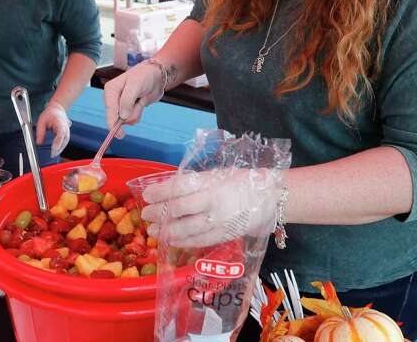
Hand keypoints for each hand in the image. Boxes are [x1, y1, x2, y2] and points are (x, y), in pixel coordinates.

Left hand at [36, 101, 69, 157]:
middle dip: (58, 148)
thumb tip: (39, 143)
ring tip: (53, 155)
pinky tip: (56, 151)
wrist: (57, 110)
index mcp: (60, 123)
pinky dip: (60, 147)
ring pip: (65, 142)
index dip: (57, 143)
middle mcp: (65, 128)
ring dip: (60, 149)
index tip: (53, 149)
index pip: (60, 134)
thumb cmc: (50, 114)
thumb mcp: (42, 121)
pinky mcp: (66, 134)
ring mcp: (67, 131)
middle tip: (52, 155)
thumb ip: (40, 132)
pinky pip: (64, 142)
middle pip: (64, 140)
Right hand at [103, 61, 165, 137]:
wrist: (156, 76)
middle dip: (128, 115)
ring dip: (135, 113)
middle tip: (138, 103)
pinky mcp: (129, 109)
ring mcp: (121, 105)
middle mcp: (113, 98)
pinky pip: (132, 119)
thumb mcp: (135, 85)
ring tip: (141, 101)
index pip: (110, 109)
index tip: (118, 134)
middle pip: (116, 117)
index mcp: (111, 90)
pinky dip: (138, 113)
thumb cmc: (145, 76)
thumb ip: (127, 100)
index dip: (112, 123)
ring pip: (126, 120)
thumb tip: (122, 117)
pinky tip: (141, 103)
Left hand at [140, 169, 279, 247]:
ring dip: (167, 230)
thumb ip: (194, 183)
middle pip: (180, 209)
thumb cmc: (239, 181)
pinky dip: (182, 241)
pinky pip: (199, 241)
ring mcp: (219, 221)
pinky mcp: (224, 235)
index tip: (147, 195)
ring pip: (187, 229)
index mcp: (211, 182)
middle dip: (159, 213)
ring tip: (153, 230)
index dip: (161, 192)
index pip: (180, 187)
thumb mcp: (216, 174)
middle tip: (146, 215)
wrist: (270, 197)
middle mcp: (214, 202)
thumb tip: (167, 189)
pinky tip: (171, 240)